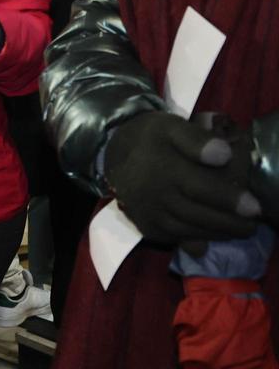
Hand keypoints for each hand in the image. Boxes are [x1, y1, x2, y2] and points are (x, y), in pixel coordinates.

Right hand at [107, 111, 259, 245]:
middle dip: (230, 224)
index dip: (230, 200)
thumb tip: (224, 155)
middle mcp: (155, 196)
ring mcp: (149, 214)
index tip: (255, 208)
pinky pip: (174, 239)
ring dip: (217, 234)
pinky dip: (196, 242)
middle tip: (252, 225)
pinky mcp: (146, 226)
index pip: (202, 189)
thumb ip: (197, 139)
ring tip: (238, 230)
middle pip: (199, 215)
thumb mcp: (171, 126)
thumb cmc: (150, 138)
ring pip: (188, 231)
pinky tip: (212, 237)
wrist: (113, 154)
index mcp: (164, 169)